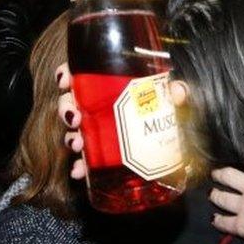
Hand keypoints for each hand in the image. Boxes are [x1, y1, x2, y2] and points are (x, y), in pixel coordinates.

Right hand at [56, 63, 188, 180]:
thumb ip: (173, 91)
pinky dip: (79, 165)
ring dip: (71, 136)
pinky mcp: (100, 152)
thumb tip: (178, 92)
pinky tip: (79, 171)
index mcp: (107, 83)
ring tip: (78, 144)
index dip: (67, 74)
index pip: (81, 73)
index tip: (65, 81)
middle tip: (75, 117)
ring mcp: (96, 129)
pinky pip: (84, 158)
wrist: (167, 137)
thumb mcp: (168, 96)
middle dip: (66, 109)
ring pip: (74, 130)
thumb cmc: (161, 106)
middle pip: (70, 101)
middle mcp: (97, 105)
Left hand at [210, 163, 243, 243]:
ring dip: (216, 195)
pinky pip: (225, 223)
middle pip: (231, 176)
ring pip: (224, 197)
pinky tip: (214, 219)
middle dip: (222, 173)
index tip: (238, 152)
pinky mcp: (241, 225)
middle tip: (215, 172)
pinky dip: (218, 221)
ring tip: (211, 192)